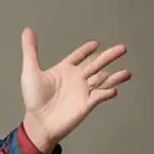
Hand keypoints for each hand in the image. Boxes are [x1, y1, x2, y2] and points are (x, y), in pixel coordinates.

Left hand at [19, 29, 131, 152]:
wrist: (38, 122)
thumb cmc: (33, 99)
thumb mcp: (30, 71)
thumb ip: (30, 50)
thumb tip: (27, 31)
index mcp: (65, 70)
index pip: (79, 57)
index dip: (86, 50)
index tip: (96, 43)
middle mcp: (76, 79)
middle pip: (96, 64)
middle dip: (109, 56)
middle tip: (122, 48)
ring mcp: (83, 91)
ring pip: (103, 80)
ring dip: (115, 77)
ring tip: (126, 73)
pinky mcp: (86, 104)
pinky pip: (100, 96)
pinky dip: (107, 93)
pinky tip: (113, 90)